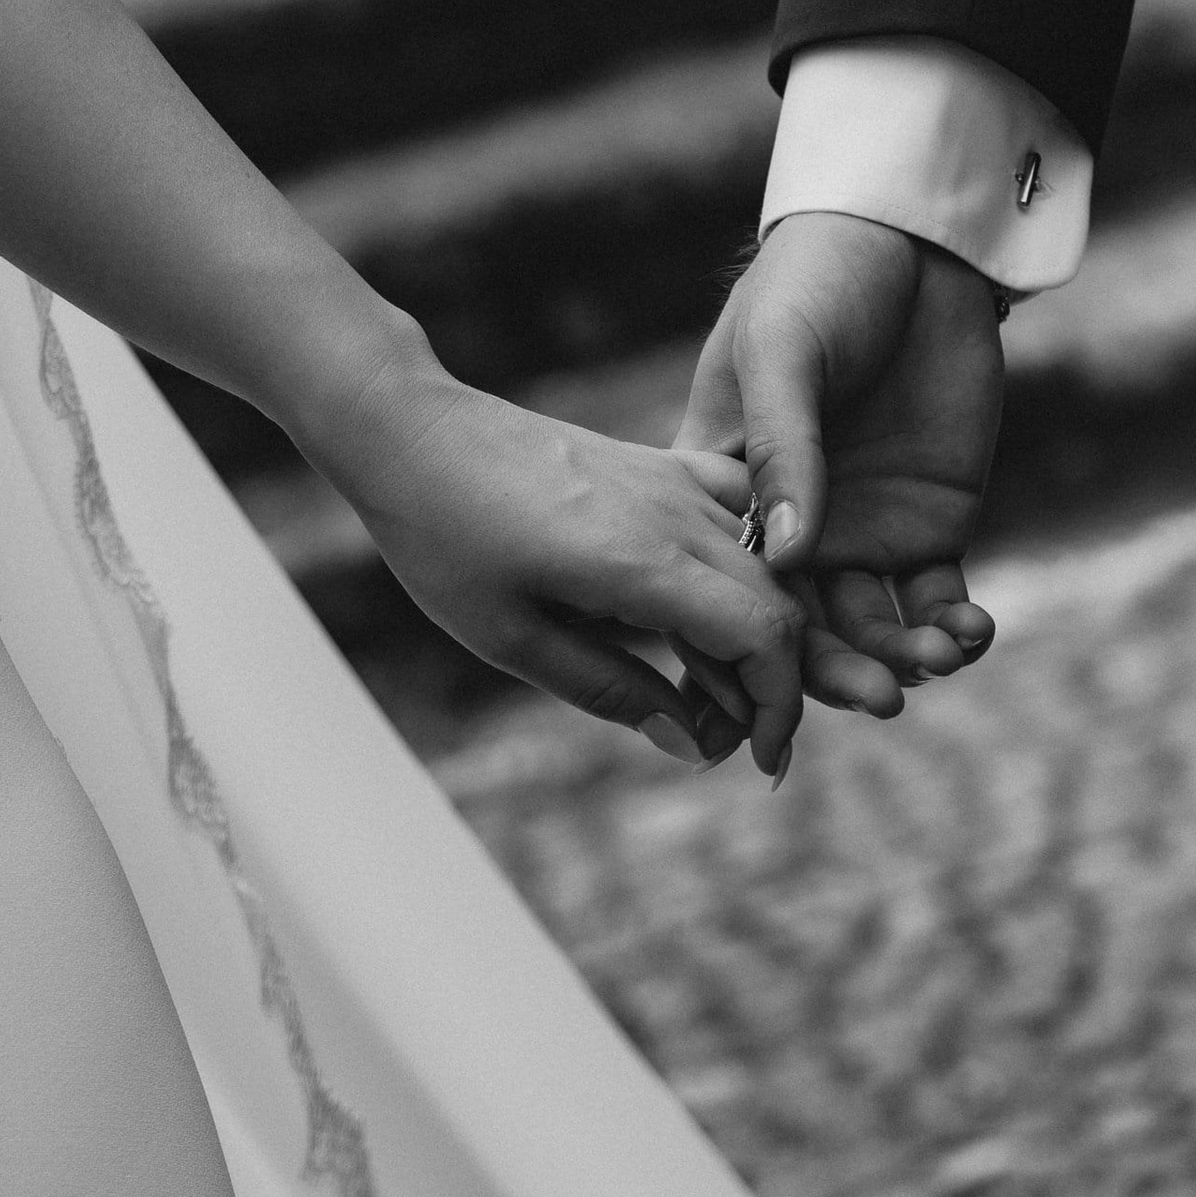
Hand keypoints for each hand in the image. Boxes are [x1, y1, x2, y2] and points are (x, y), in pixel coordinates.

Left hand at [329, 359, 807, 778]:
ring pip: (763, 564)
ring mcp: (672, 481)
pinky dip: (747, 568)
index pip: (766, 637)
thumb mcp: (512, 639)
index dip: (779, 708)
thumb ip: (609, 690)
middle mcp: (676, 514)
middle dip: (768, 687)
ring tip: (699, 689)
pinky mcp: (658, 464)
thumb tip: (688, 742)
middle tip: (713, 741)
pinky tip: (701, 606)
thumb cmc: (447, 541)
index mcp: (644, 563)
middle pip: (778, 605)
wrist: (416, 436)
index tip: (756, 760)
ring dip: (755, 634)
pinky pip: (736, 514)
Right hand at [679, 212, 1002, 718]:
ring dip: (901, 657)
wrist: (916, 242)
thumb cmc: (820, 280)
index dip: (737, 646)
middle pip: (798, 627)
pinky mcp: (929, 525)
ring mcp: (858, 531)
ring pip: (869, 627)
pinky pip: (935, 598)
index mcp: (722, 490)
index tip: (768, 692)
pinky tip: (971, 632)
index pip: (721, 586)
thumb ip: (781, 450)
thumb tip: (782, 560)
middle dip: (836, 671)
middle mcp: (785, 528)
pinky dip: (952, 625)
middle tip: (882, 697)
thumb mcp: (782, 351)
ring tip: (939, 659)